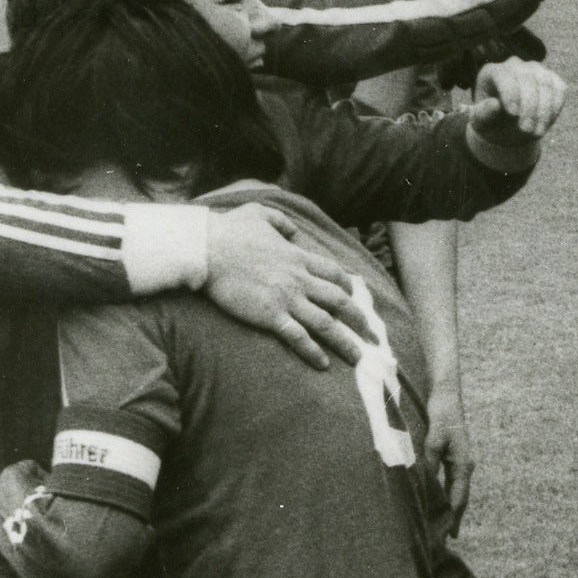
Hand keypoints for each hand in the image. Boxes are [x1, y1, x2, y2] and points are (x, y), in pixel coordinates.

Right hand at [203, 203, 357, 368]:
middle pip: (340, 301)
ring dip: (344, 342)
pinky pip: (298, 337)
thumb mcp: (260, 213)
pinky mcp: (270, 315)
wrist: (207, 249)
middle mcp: (299, 279)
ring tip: (356, 358)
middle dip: (359, 320)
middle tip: (371, 336)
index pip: (334, 274)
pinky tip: (323, 364)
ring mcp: (287, 298)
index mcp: (298, 257)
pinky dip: (313, 351)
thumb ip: (281, 222)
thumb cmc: (228, 231)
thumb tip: (293, 232)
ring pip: (326, 323)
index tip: (355, 298)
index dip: (348, 287)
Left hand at [422, 388, 475, 534]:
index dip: (453, 517)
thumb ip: (429, 464)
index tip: (449, 535)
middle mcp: (464, 465)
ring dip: (450, 506)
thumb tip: (425, 488)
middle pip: (460, 497)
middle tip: (449, 538)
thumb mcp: (434, 440)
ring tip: (443, 524)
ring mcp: (459, 460)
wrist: (446, 394)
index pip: (459, 498)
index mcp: (463, 464)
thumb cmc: (441, 415)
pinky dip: (445, 494)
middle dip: (455, 516)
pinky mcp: (452, 455)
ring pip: (455, 489)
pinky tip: (438, 499)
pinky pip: (450, 481)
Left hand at [470, 60, 566, 144]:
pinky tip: (546, 123)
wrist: (509, 126)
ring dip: (543, 110)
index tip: (513, 114)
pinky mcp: (552, 79)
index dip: (510, 93)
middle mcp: (515, 65)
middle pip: (527, 80)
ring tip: (537, 132)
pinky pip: (559, 89)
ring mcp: (536, 70)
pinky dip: (555, 107)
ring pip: (546, 84)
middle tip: (526, 130)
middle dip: (528, 107)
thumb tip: (494, 105)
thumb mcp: (481, 123)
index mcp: (493, 72)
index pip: (505, 76)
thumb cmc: (492, 122)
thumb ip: (483, 114)